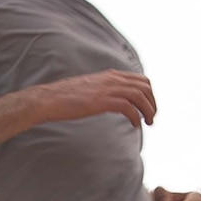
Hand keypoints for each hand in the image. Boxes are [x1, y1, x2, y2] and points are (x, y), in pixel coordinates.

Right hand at [31, 70, 157, 127]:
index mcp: (109, 75)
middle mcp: (111, 79)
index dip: (149, 93)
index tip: (149, 106)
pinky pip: (128, 107)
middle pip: (144, 86)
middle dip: (152, 102)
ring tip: (148, 122)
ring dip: (148, 110)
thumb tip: (111, 101)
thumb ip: (103, 91)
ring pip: (139, 95)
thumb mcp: (89, 88)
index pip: (140, 79)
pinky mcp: (102, 101)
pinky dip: (135, 116)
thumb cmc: (65, 97)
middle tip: (151, 117)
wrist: (48, 99)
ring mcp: (107, 89)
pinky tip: (134, 125)